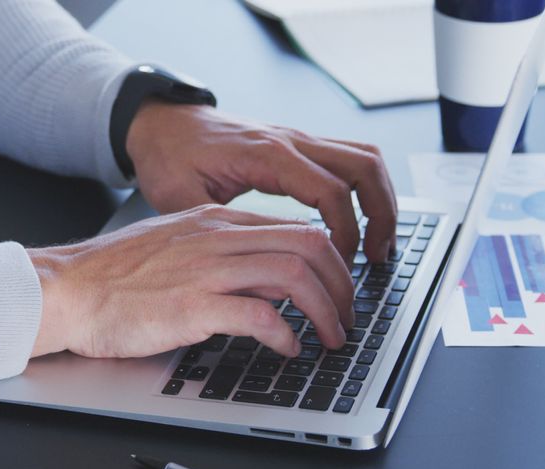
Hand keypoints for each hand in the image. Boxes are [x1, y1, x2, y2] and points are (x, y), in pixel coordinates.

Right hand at [27, 205, 354, 358]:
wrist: (66, 288)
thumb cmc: (113, 275)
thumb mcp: (175, 245)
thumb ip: (219, 252)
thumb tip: (262, 276)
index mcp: (215, 221)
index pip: (297, 227)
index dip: (331, 261)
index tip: (339, 289)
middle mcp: (218, 238)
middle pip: (311, 246)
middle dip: (342, 285)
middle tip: (347, 316)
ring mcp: (207, 270)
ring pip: (295, 277)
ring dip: (325, 311)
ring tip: (330, 338)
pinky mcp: (193, 306)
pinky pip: (260, 316)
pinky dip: (286, 335)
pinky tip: (287, 349)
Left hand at [126, 101, 397, 262]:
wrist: (162, 123)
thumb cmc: (169, 157)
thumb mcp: (179, 198)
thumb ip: (215, 229)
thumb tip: (242, 269)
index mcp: (267, 155)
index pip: (329, 191)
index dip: (344, 232)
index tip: (339, 265)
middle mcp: (291, 141)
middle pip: (364, 167)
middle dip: (381, 215)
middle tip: (377, 258)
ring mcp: (299, 140)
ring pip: (365, 159)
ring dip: (381, 201)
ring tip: (377, 245)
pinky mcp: (299, 146)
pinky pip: (349, 159)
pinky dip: (364, 191)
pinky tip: (359, 224)